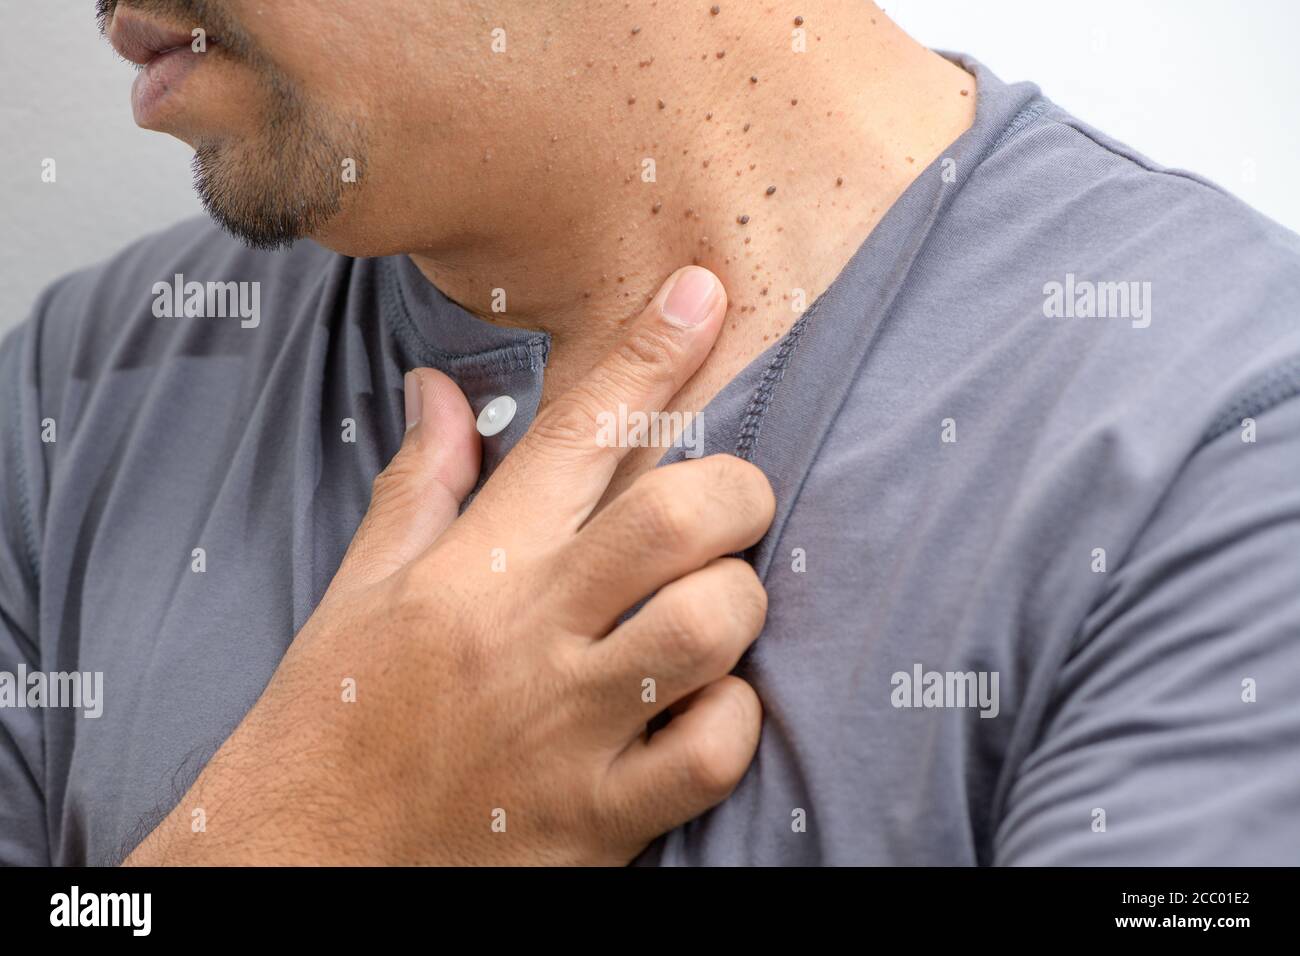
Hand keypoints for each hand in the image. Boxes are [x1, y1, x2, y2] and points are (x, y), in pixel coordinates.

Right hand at [125, 266, 775, 864]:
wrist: (306, 863)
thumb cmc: (331, 718)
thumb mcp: (361, 588)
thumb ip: (419, 483)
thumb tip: (439, 386)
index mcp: (473, 570)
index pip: (577, 432)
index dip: (652, 351)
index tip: (703, 294)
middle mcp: (529, 638)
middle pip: (679, 519)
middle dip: (736, 491)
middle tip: (730, 503)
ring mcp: (572, 732)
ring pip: (713, 628)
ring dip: (738, 605)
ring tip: (712, 609)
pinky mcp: (603, 820)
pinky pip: (715, 753)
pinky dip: (730, 721)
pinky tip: (701, 710)